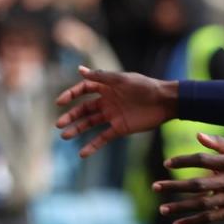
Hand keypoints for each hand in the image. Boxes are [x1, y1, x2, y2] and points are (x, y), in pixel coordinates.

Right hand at [56, 66, 177, 156]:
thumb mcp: (121, 79)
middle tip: (59, 125)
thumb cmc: (144, 86)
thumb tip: (79, 70)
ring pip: (90, 123)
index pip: (84, 90)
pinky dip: (93, 145)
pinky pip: (103, 138)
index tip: (60, 102)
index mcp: (107, 87)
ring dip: (77, 130)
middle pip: (84, 109)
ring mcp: (113, 116)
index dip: (71, 95)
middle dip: (71, 116)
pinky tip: (82, 153)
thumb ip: (101, 76)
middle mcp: (107, 101)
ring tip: (65, 136)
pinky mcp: (120, 128)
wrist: (165, 102)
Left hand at [154, 133, 223, 223]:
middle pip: (198, 185)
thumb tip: (197, 135)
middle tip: (155, 187)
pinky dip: (192, 222)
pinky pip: (209, 219)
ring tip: (162, 208)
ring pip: (201, 205)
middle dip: (175, 186)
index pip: (202, 160)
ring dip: (180, 207)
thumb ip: (218, 144)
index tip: (167, 163)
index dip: (184, 161)